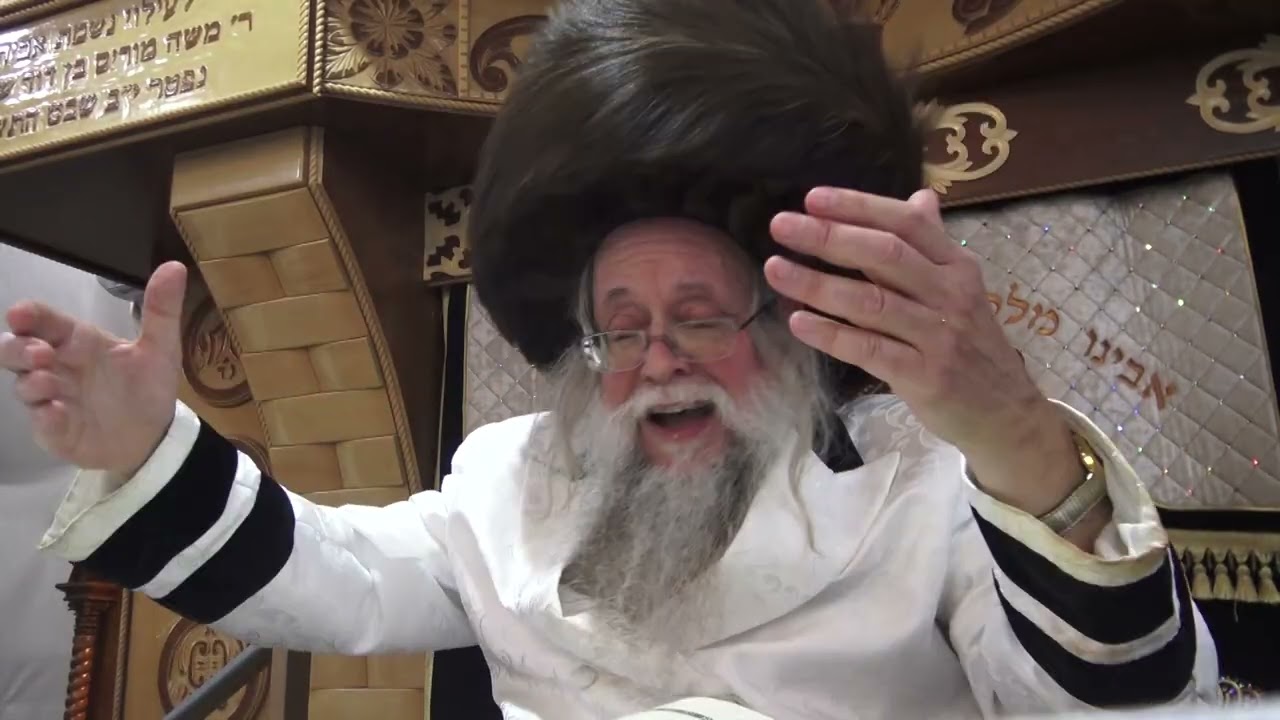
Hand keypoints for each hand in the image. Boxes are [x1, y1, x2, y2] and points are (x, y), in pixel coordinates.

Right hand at [1, 261, 186, 474]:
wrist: (153, 435)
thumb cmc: (147, 387)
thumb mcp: (160, 348)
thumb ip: (162, 310)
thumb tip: (174, 267)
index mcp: (79, 341)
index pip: (44, 321)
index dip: (28, 315)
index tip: (20, 313)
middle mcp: (57, 367)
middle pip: (16, 350)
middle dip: (17, 348)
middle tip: (41, 353)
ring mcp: (52, 398)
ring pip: (23, 385)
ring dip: (31, 382)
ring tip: (48, 381)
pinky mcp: (55, 429)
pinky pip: (41, 422)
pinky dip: (46, 417)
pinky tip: (57, 413)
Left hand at [764, 188, 1078, 513]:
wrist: (1006, 413)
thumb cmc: (970, 347)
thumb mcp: (962, 290)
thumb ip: (933, 246)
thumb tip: (920, 196)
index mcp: (957, 267)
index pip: (907, 224)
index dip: (859, 207)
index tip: (813, 198)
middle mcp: (950, 294)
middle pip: (884, 255)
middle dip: (829, 236)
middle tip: (781, 225)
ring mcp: (938, 336)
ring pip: (871, 302)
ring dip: (817, 284)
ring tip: (776, 269)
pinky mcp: (925, 376)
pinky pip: (869, 349)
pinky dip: (831, 334)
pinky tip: (798, 322)